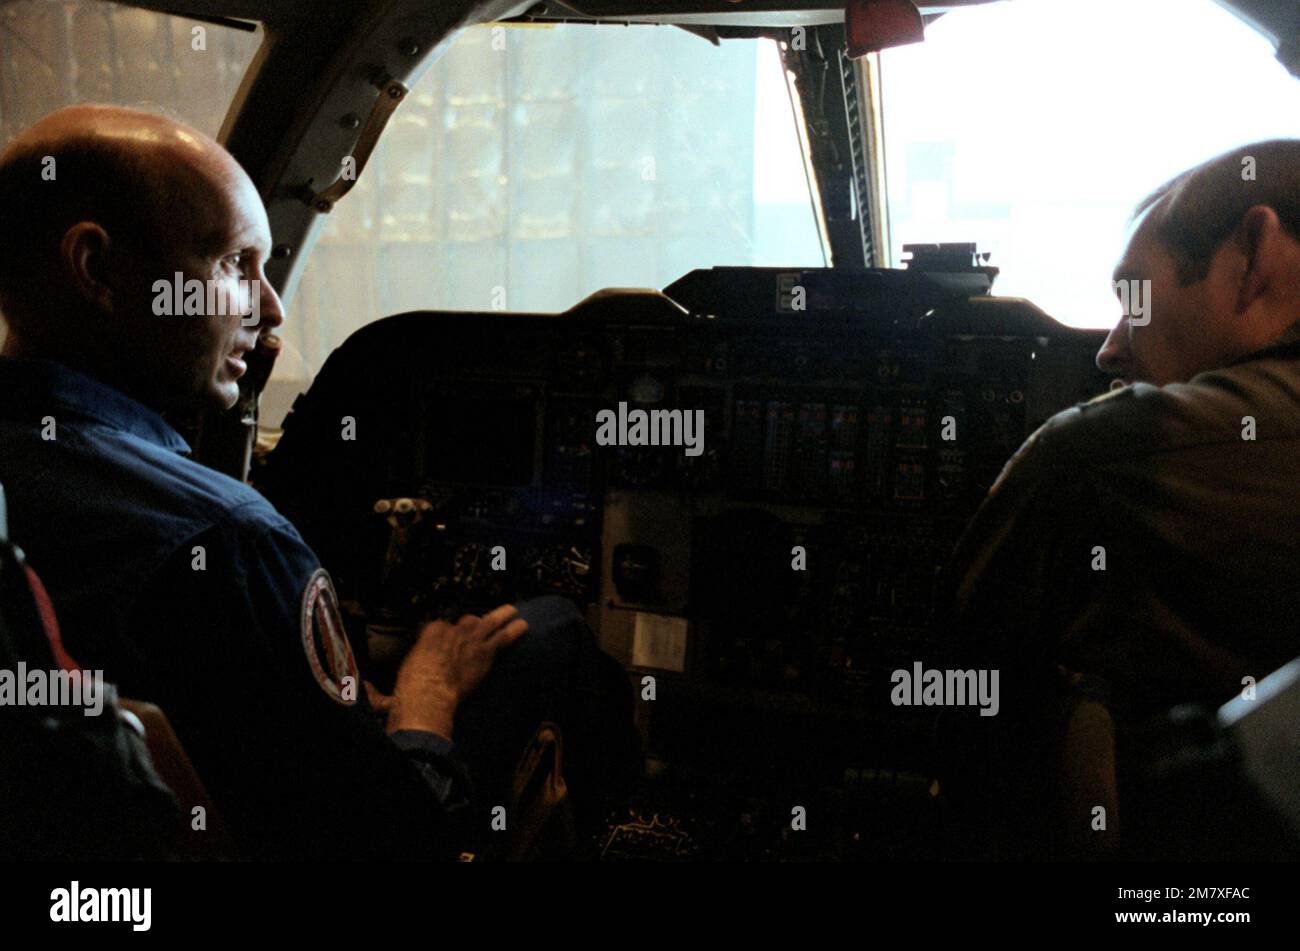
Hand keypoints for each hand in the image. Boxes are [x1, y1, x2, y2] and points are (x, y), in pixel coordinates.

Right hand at [385, 604, 527, 737]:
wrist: (430, 691)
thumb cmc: (414, 683)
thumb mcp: (410, 665)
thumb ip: (419, 659)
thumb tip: (417, 666)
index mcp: (432, 630)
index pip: (443, 626)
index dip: (448, 635)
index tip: (449, 644)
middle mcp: (453, 629)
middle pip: (468, 620)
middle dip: (474, 624)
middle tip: (481, 625)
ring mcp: (471, 638)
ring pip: (489, 622)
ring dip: (502, 616)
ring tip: (513, 611)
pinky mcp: (486, 651)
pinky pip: (503, 637)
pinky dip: (514, 631)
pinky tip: (523, 626)